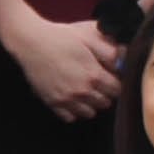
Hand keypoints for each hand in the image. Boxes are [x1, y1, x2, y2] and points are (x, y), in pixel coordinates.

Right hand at [9, 9, 121, 123]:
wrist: (31, 42)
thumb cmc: (60, 36)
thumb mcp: (89, 36)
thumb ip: (109, 50)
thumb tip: (123, 60)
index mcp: (94, 75)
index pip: (117, 90)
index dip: (116, 82)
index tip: (110, 76)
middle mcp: (82, 92)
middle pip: (105, 103)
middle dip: (105, 93)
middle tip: (98, 82)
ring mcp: (66, 99)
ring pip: (89, 113)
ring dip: (90, 104)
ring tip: (85, 91)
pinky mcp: (52, 103)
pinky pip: (70, 117)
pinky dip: (73, 110)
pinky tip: (72, 98)